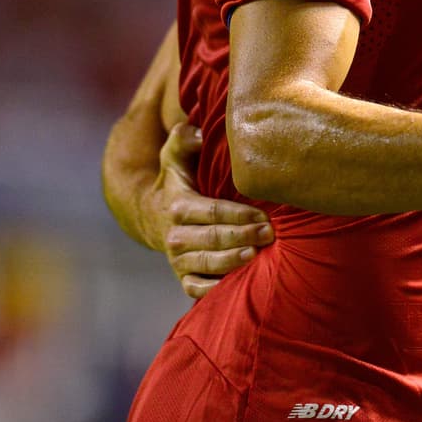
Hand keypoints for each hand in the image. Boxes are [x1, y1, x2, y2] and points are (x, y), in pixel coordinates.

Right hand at [149, 122, 272, 298]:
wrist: (152, 215)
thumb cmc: (176, 181)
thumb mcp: (175, 156)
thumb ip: (183, 140)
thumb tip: (196, 132)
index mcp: (179, 207)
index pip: (212, 212)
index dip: (238, 216)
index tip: (263, 215)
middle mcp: (176, 236)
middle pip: (212, 239)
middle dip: (242, 236)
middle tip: (270, 234)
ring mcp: (179, 260)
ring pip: (206, 265)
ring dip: (232, 262)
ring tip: (256, 255)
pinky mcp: (183, 277)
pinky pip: (197, 289)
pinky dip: (215, 290)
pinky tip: (239, 284)